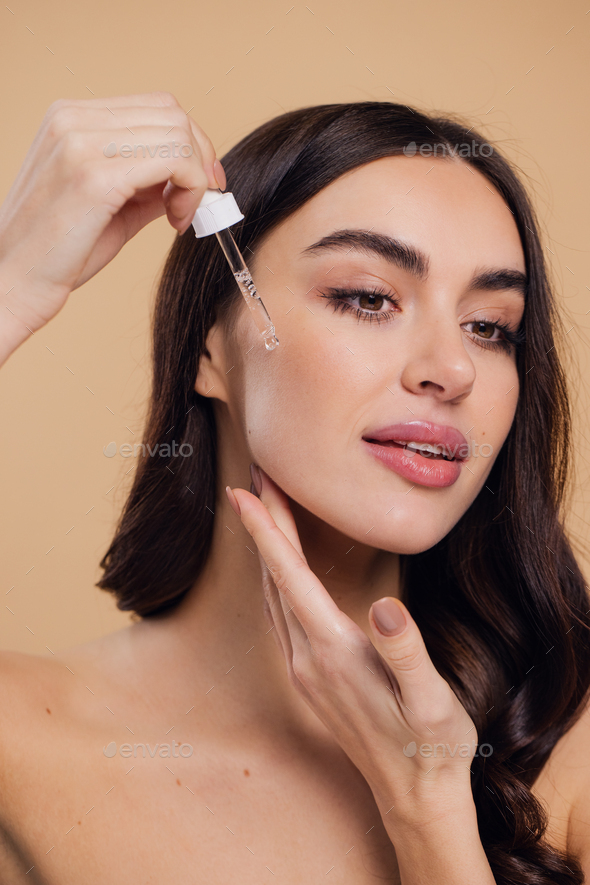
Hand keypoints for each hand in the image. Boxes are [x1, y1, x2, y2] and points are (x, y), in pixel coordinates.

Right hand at [0, 91, 223, 336]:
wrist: (13, 283)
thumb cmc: (57, 253)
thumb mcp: (110, 205)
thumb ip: (147, 183)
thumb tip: (192, 177)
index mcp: (69, 118)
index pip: (155, 107)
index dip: (190, 144)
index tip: (199, 184)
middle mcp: (72, 119)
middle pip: (171, 114)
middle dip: (200, 158)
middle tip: (200, 202)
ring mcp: (81, 143)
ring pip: (177, 134)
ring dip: (196, 177)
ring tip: (180, 215)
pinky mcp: (95, 177)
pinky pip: (173, 161)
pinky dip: (190, 190)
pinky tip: (175, 221)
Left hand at [226, 466, 478, 823]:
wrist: (414, 796)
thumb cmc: (430, 745)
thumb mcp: (431, 701)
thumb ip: (406, 652)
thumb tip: (384, 605)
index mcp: (334, 653)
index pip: (291, 578)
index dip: (268, 531)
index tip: (246, 492)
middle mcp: (308, 659)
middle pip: (276, 579)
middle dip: (264, 525)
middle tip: (257, 478)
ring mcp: (305, 671)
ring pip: (274, 597)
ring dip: (268, 550)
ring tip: (267, 510)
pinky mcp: (311, 679)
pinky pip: (282, 616)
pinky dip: (277, 579)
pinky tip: (284, 570)